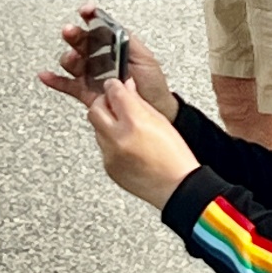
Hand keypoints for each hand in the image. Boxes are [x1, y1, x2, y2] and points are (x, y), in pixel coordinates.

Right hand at [40, 3, 179, 120]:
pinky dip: (54, 80)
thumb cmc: (153, 85)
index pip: (99, 26)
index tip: (86, 10)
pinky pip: (67, 85)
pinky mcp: (87, 92)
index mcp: (114, 46)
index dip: (91, 15)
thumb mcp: (146, 58)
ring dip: (68, 58)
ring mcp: (92, 75)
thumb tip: (115, 27)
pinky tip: (46, 75)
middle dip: (75, 34)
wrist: (156, 111)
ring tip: (71, 58)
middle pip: (82, 42)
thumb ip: (129, 42)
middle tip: (70, 32)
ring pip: (73, 62)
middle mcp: (100, 58)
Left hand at [87, 78, 198, 209]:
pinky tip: (127, 146)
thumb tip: (126, 89)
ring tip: (126, 129)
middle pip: (95, 109)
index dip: (114, 86)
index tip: (115, 85)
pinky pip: (103, 147)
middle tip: (114, 104)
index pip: (113, 93)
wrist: (177, 187)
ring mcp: (111, 154)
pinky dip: (112, 142)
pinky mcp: (108, 166)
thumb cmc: (175, 157)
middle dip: (103, 103)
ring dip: (107, 123)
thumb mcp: (161, 121)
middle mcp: (118, 137)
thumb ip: (139, 103)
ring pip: (97, 128)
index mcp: (134, 122)